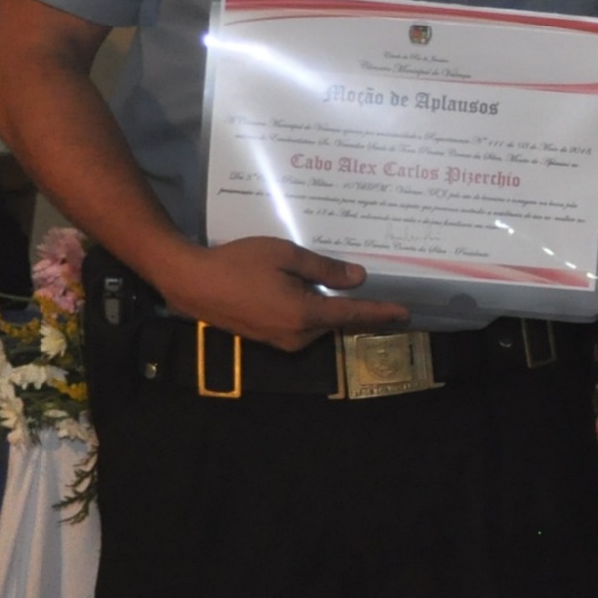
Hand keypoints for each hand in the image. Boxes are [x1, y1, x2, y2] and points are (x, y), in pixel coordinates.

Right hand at [146, 234, 404, 353]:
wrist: (192, 283)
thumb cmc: (238, 263)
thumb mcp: (285, 255)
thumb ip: (323, 268)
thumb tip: (358, 277)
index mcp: (304, 314)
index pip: (352, 315)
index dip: (380, 313)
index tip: (405, 313)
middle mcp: (298, 336)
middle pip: (336, 320)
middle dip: (355, 308)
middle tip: (373, 291)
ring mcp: (281, 342)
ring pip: (318, 324)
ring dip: (327, 307)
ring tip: (334, 283)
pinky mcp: (268, 340)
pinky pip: (300, 326)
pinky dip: (309, 311)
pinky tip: (304, 291)